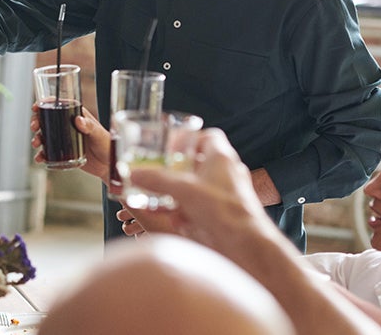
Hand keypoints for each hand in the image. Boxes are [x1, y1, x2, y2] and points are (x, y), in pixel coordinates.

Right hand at [30, 105, 110, 180]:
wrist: (107, 164)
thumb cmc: (106, 145)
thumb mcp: (99, 134)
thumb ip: (90, 126)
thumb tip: (78, 119)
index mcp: (76, 116)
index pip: (59, 105)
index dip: (46, 103)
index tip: (36, 106)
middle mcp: (68, 126)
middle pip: (48, 119)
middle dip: (37, 121)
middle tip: (34, 126)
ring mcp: (64, 139)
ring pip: (45, 135)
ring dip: (37, 138)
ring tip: (36, 143)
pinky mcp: (62, 152)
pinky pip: (48, 152)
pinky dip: (41, 154)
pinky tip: (40, 157)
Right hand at [126, 129, 265, 246]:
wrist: (246, 244)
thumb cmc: (223, 210)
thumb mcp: (183, 190)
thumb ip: (157, 180)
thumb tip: (134, 174)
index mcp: (222, 158)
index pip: (208, 137)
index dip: (189, 139)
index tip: (172, 147)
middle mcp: (228, 172)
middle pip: (201, 162)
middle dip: (179, 170)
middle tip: (163, 175)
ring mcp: (230, 192)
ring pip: (202, 186)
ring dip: (182, 193)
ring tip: (165, 201)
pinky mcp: (227, 212)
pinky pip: (205, 205)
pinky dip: (190, 210)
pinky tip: (178, 221)